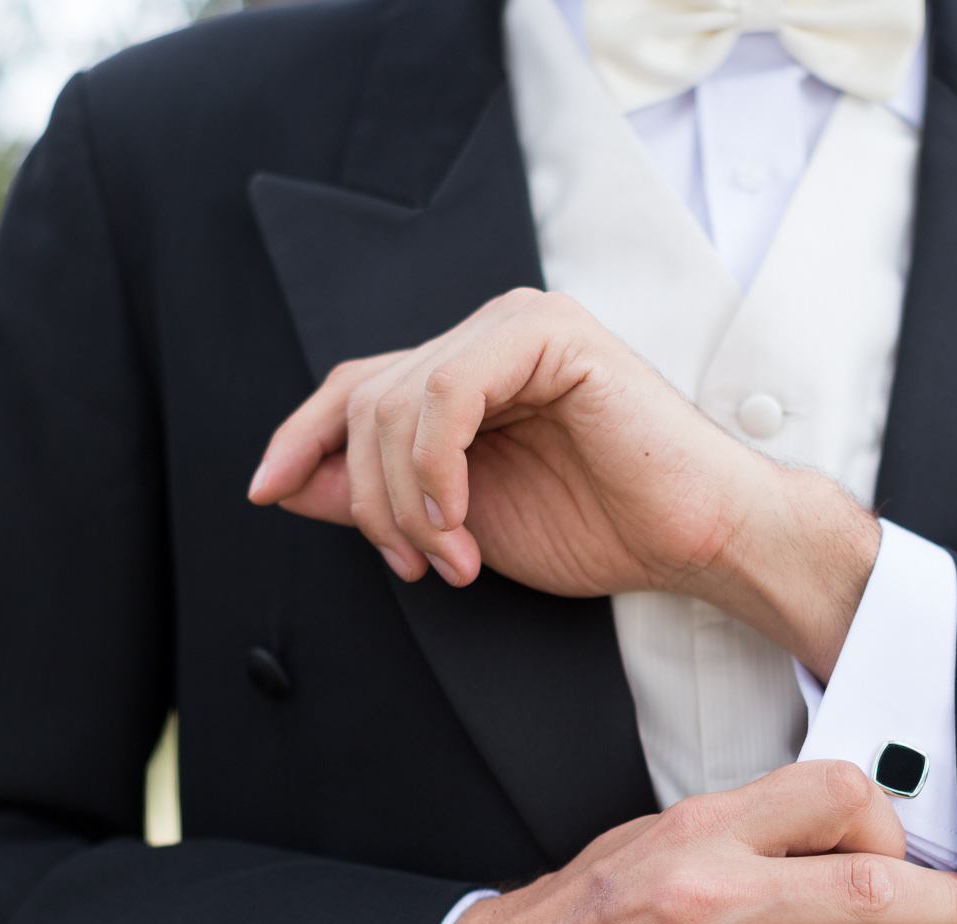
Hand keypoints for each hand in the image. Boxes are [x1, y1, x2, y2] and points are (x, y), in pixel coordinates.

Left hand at [249, 289, 879, 677]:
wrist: (692, 540)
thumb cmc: (598, 527)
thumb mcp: (458, 522)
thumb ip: (378, 495)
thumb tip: (287, 482)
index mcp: (467, 371)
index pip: (355, 387)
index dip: (300, 436)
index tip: (264, 492)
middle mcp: (486, 335)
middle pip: (366, 399)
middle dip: (370, 499)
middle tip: (416, 564)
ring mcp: (518, 326)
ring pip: (397, 400)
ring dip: (407, 500)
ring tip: (453, 556)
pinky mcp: (550, 335)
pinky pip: (446, 393)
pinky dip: (435, 470)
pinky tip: (461, 523)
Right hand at [403, 761, 956, 923]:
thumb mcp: (642, 842)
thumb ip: (731, 833)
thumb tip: (828, 829)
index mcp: (696, 834)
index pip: (834, 791)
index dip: (887, 820)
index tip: (891, 851)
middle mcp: (703, 901)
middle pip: (871, 887)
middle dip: (936, 906)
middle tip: (945, 917)